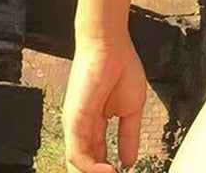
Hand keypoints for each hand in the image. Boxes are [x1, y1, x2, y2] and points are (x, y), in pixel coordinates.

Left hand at [62, 34, 146, 171]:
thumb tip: (130, 161)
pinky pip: (77, 153)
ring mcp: (76, 126)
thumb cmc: (122, 67)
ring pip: (77, 163)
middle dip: (98, 172)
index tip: (122, 172)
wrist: (110, 45)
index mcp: (95, 124)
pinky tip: (109, 170)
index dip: (108, 170)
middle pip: (84, 163)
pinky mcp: (73, 120)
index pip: (97, 157)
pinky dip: (90, 167)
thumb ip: (129, 136)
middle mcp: (82, 128)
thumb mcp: (132, 108)